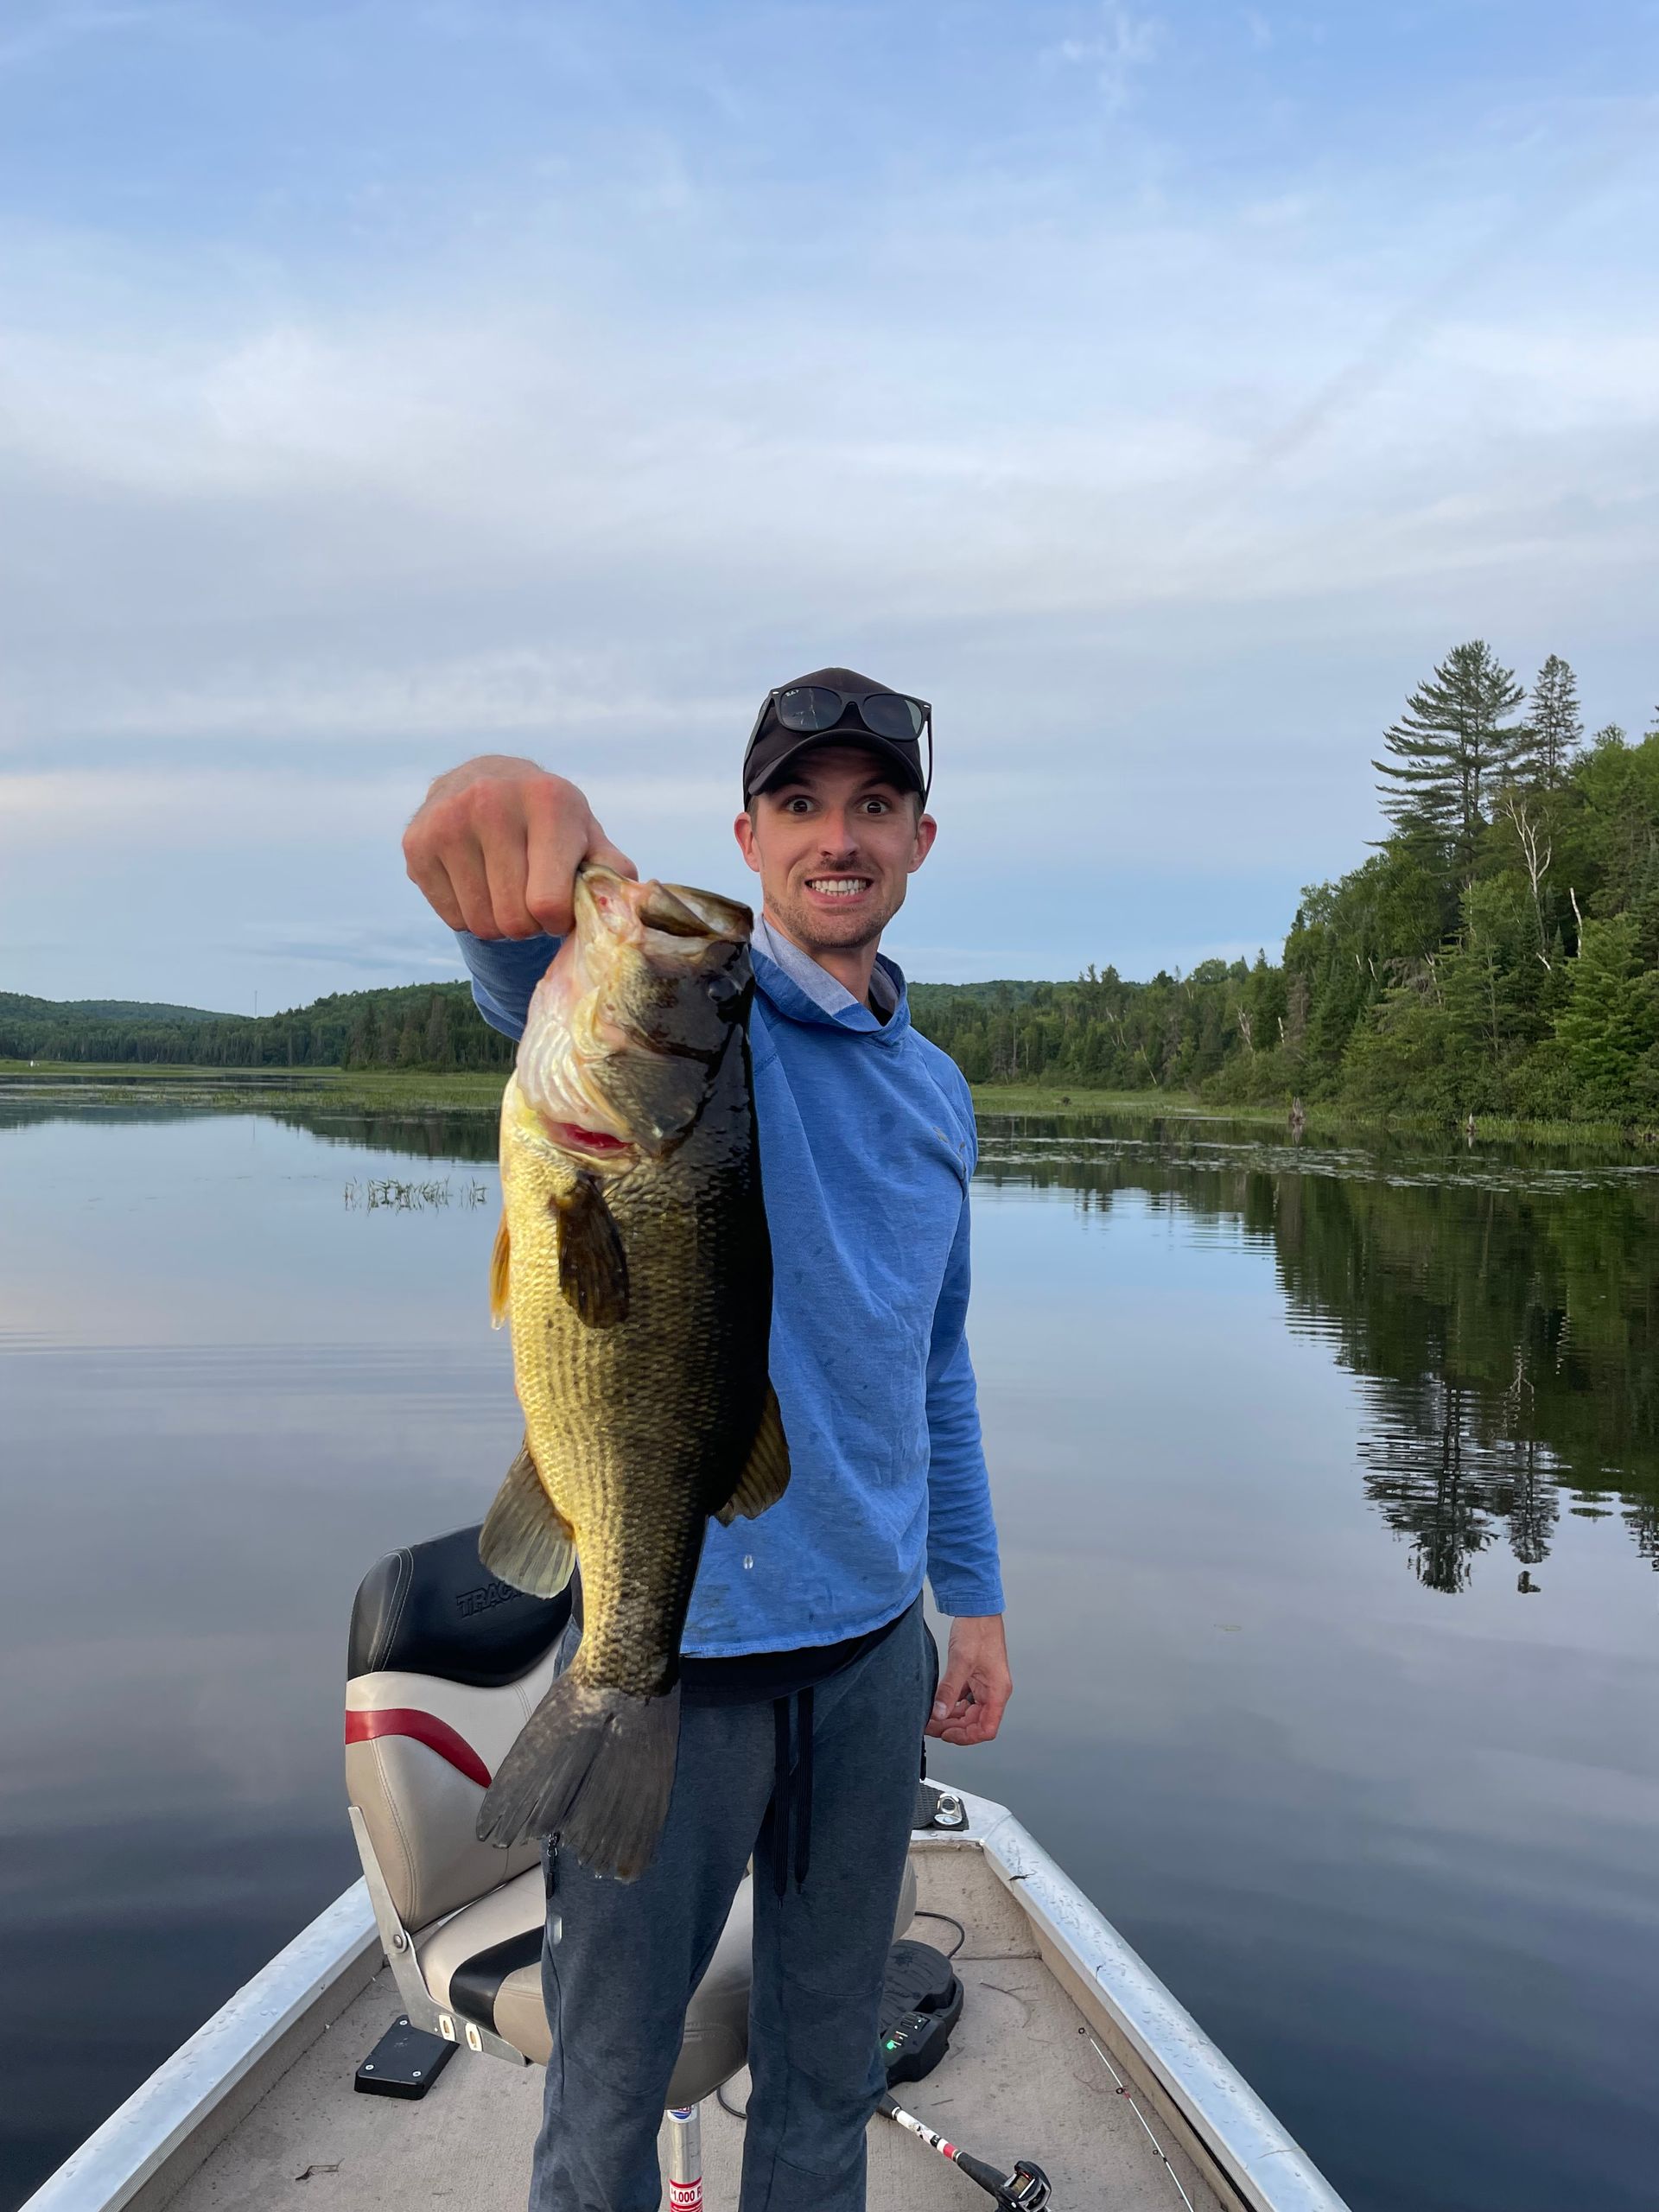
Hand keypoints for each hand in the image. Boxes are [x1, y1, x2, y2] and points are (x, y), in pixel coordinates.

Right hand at [402, 755, 636, 939]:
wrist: (485, 778)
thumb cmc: (547, 817)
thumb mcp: (584, 832)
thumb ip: (609, 866)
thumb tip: (628, 900)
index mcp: (546, 802)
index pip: (548, 903)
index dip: (558, 921)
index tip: (558, 908)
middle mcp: (492, 804)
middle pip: (513, 920)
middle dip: (529, 925)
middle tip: (530, 901)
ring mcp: (447, 822)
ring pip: (481, 924)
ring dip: (499, 923)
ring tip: (505, 891)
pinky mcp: (416, 843)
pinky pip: (451, 917)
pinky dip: (469, 915)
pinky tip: (477, 883)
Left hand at [926, 1615, 1010, 1746]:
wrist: (977, 1608)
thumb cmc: (978, 1630)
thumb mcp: (961, 1661)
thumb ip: (950, 1690)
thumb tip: (939, 1714)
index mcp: (997, 1691)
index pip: (987, 1728)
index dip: (966, 1737)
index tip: (946, 1734)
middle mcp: (993, 1691)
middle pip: (975, 1723)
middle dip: (953, 1728)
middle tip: (931, 1726)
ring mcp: (984, 1685)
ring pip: (968, 1713)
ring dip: (950, 1718)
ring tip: (931, 1718)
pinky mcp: (974, 1678)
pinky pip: (964, 1700)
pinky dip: (951, 1705)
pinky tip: (937, 1705)